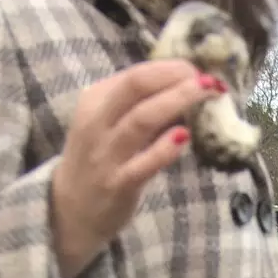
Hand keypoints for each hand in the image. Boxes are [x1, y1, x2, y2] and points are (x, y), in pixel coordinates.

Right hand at [50, 60, 223, 277]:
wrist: (70, 209)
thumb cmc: (99, 159)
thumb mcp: (107, 123)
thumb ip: (138, 105)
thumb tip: (184, 86)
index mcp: (96, 100)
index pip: (136, 74)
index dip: (170, 68)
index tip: (197, 71)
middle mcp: (97, 122)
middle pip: (136, 86)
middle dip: (174, 77)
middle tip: (208, 79)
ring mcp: (106, 154)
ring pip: (141, 120)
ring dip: (177, 101)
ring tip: (206, 93)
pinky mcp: (118, 184)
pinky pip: (142, 163)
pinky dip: (164, 149)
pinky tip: (184, 136)